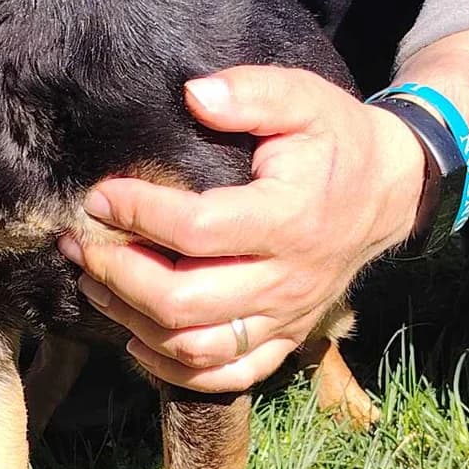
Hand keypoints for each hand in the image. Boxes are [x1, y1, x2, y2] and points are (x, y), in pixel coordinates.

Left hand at [58, 66, 426, 392]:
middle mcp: (287, 279)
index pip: (197, 230)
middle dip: (118, 275)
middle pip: (185, 302)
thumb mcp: (303, 98)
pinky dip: (175, 370)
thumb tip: (194, 94)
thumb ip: (251, 92)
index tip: (101, 196)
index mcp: (288, 218)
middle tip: (79, 244)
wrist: (388, 191)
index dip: (139, 215)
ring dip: (133, 321)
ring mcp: (285, 316)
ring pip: (196, 347)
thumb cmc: (334, 139)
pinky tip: (136, 339)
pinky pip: (227, 375)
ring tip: (91, 283)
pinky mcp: (283, 337)